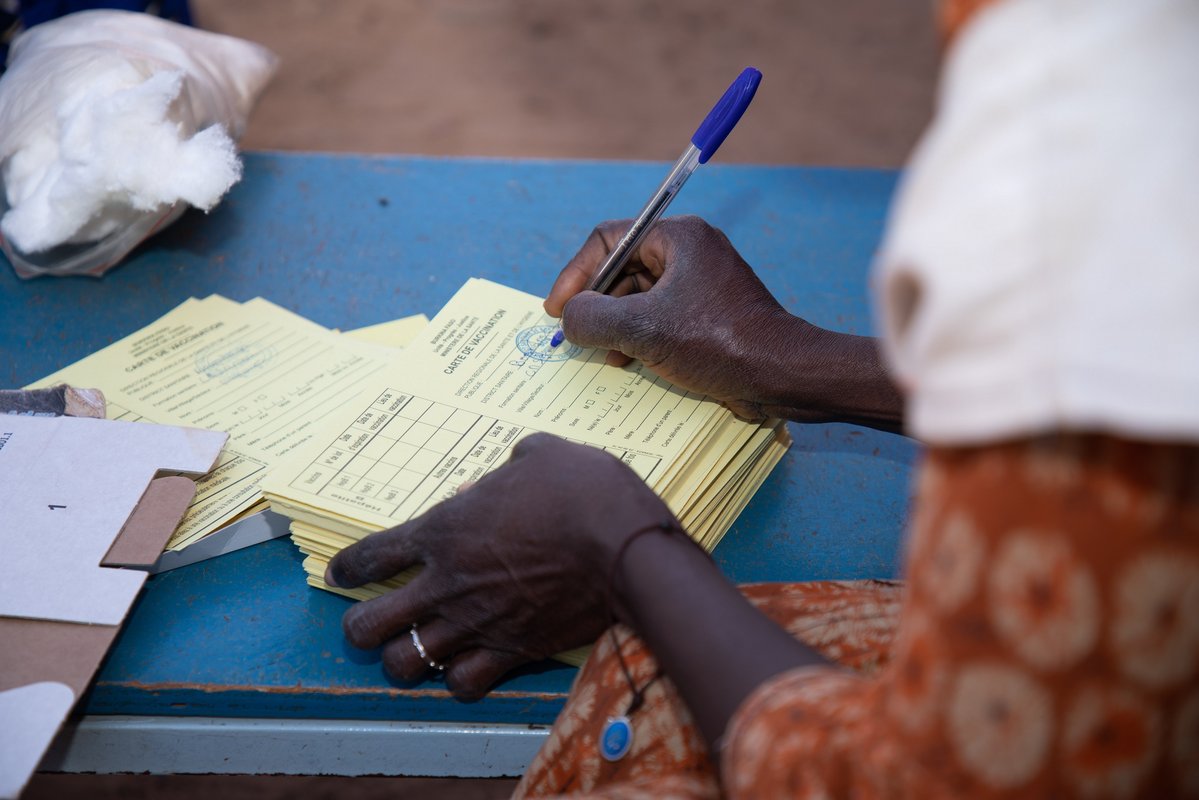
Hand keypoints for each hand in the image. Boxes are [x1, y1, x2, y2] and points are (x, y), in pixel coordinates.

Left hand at [325, 433, 676, 699]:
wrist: (623, 546)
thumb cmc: (581, 490)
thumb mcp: (541, 453)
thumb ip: (514, 461)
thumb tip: (510, 469)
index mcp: (444, 529)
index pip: (371, 556)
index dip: (347, 568)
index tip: (340, 575)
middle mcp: (447, 583)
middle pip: (368, 626)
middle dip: (359, 627)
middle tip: (371, 623)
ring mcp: (476, 623)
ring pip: (405, 664)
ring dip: (403, 659)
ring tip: (412, 652)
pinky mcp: (511, 651)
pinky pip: (463, 684)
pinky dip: (459, 679)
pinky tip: (466, 668)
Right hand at [545, 216, 809, 418]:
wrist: (782, 376)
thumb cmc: (718, 343)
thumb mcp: (643, 330)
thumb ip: (592, 318)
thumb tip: (569, 319)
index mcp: (679, 238)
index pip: (608, 240)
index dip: (576, 275)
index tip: (557, 310)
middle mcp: (690, 253)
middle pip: (622, 269)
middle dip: (596, 304)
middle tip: (576, 336)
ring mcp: (701, 285)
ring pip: (639, 298)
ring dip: (615, 326)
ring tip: (604, 355)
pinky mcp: (708, 315)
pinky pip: (660, 317)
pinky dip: (638, 337)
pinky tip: (628, 363)